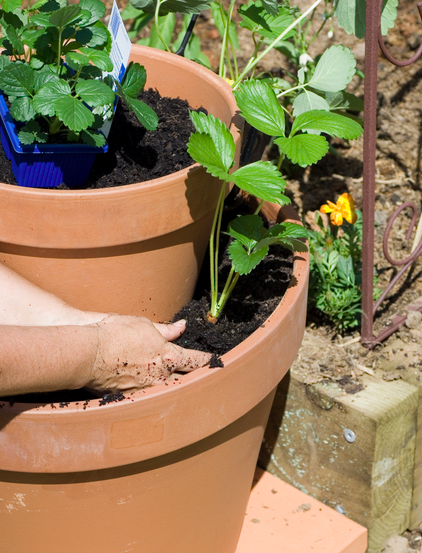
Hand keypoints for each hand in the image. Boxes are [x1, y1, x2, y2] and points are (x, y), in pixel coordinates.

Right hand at [86, 315, 211, 392]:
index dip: (208, 361)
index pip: (196, 360)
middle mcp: (162, 377)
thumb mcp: (144, 325)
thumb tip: (182, 327)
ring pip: (171, 393)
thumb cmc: (115, 334)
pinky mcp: (133, 400)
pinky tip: (157, 398)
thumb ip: (166, 330)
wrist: (89, 355)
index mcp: (169, 356)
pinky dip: (156, 397)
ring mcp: (149, 391)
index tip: (216, 362)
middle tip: (207, 381)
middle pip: (188, 382)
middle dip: (198, 381)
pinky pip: (151, 399)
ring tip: (186, 392)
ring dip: (178, 391)